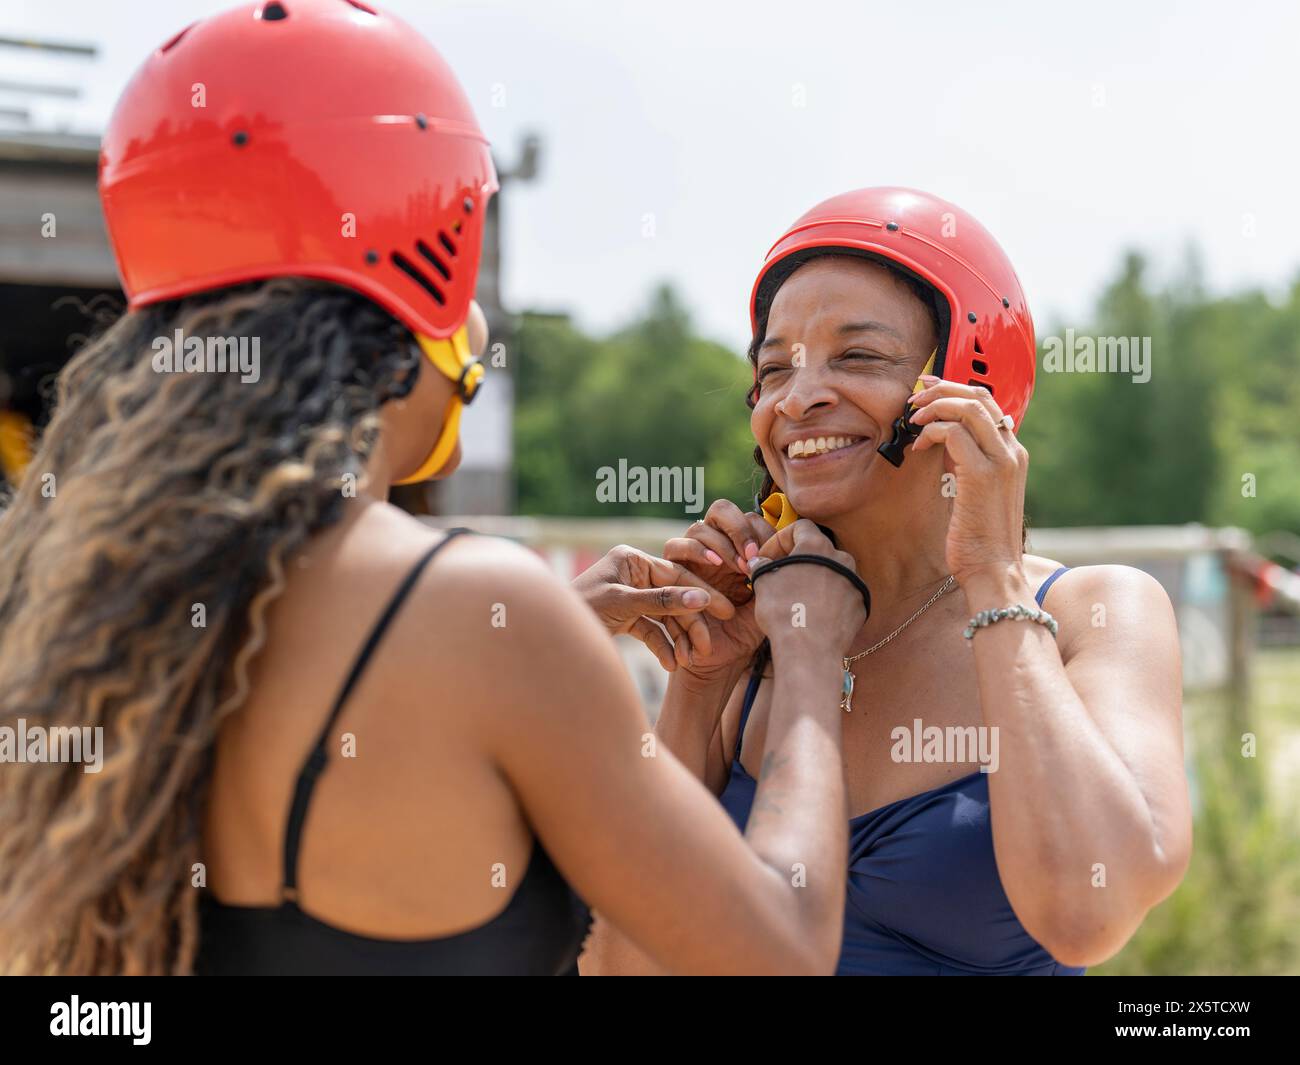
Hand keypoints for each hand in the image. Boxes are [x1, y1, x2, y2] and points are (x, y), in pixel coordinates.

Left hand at [571, 545, 734, 671]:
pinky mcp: (624, 617)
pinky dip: (661, 646)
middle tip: (709, 646)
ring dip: (677, 639)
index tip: (727, 611)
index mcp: (632, 560)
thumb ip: (663, 601)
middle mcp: (632, 575)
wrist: (548, 638)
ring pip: (664, 617)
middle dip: (690, 624)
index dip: (702, 595)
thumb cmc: (580, 610)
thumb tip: (701, 598)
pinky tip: (671, 664)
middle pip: (673, 598)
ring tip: (689, 660)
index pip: (676, 575)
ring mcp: (629, 596)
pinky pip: (650, 631)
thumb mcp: (624, 603)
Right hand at [662, 500, 772, 676]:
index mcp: (738, 549)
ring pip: (698, 528)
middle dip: (738, 528)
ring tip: (738, 567)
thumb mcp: (768, 598)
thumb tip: (790, 544)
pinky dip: (696, 552)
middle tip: (752, 556)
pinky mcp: (671, 572)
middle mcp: (714, 548)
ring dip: (720, 544)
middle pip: (720, 511)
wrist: (720, 661)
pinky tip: (716, 567)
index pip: (747, 518)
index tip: (770, 554)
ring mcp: (691, 559)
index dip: (758, 530)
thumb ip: (776, 570)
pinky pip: (675, 549)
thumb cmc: (746, 631)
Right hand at [749, 519, 866, 657]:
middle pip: (818, 549)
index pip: (800, 527)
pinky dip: (829, 597)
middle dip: (799, 559)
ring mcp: (855, 582)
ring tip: (797, 596)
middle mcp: (842, 558)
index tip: (768, 557)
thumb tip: (760, 561)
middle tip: (781, 576)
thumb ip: (762, 565)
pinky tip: (813, 612)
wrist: (810, 651)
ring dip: (815, 578)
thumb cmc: (784, 613)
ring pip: (832, 572)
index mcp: (818, 546)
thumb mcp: (763, 583)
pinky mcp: (861, 604)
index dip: (780, 539)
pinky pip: (843, 593)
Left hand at [908, 378, 1028, 585]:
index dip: (956, 389)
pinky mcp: (982, 474)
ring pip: (967, 408)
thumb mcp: (978, 492)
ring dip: (934, 406)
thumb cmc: (980, 537)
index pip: (989, 403)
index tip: (929, 389)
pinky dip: (931, 431)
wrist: (993, 569)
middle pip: (979, 396)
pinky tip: (918, 446)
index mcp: (1013, 454)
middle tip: (914, 396)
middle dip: (942, 389)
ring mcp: (1001, 461)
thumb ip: (969, 463)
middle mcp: (1012, 451)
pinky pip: (953, 433)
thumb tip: (943, 441)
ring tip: (912, 418)